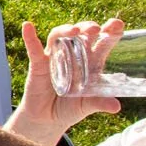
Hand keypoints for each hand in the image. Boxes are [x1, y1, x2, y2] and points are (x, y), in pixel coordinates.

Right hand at [9, 18, 121, 145]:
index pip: (102, 42)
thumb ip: (100, 103)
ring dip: (66, 30)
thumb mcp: (87, 106)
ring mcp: (54, 57)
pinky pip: (34, 49)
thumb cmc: (70, 109)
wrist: (47, 120)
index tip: (118, 25)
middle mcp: (73, 55)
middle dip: (88, 28)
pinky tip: (28, 26)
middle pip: (81, 34)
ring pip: (59, 36)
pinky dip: (30, 38)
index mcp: (90, 63)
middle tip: (95, 29)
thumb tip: (116, 106)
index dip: (110, 32)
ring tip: (74, 31)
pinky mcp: (38, 64)